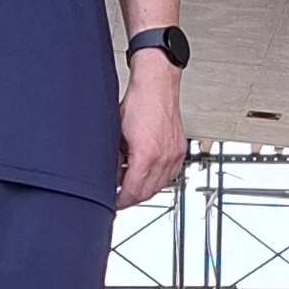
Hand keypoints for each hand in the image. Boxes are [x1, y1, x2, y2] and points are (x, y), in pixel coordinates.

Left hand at [116, 56, 185, 207]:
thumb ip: (113, 158)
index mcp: (146, 155)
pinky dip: (157, 179)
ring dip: (144, 189)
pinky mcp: (180, 150)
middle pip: (147, 193)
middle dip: (131, 198)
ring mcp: (174, 155)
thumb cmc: (139, 102)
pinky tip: (146, 174)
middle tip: (119, 197)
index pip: (133, 192)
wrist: (157, 85)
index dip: (120, 202)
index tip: (113, 204)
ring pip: (160, 186)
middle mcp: (164, 158)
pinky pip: (169, 175)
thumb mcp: (116, 133)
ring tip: (130, 184)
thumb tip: (109, 175)